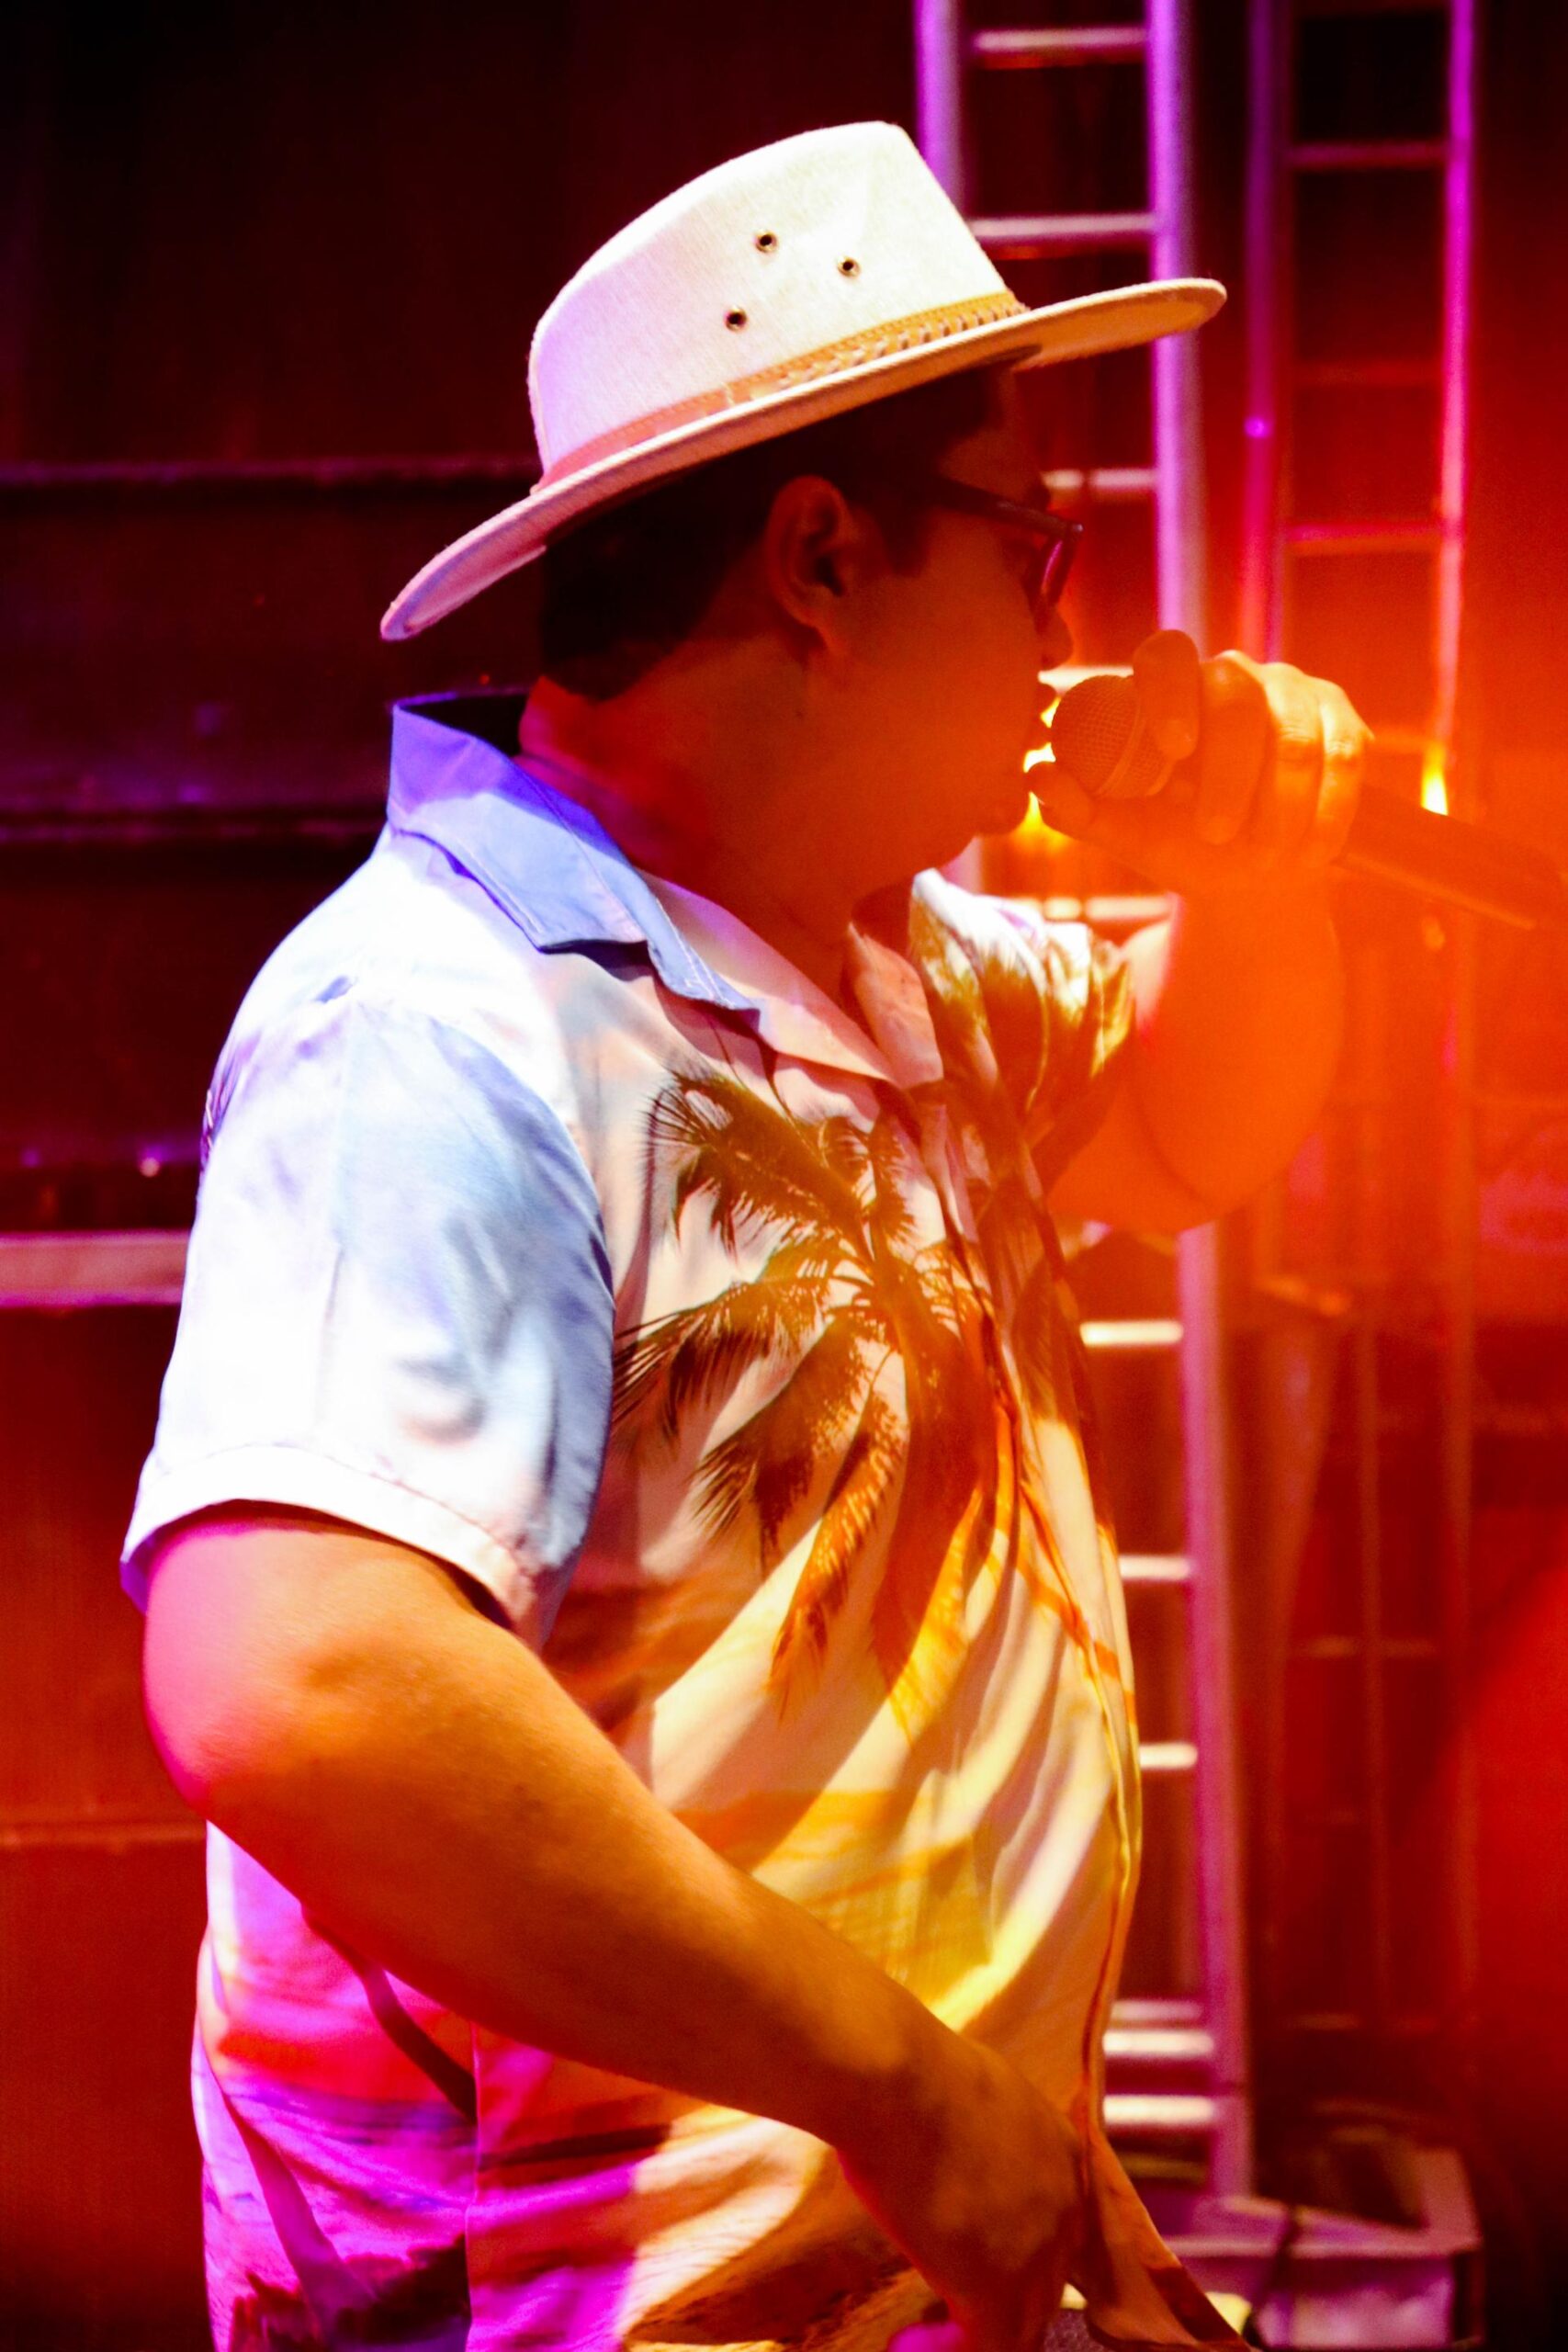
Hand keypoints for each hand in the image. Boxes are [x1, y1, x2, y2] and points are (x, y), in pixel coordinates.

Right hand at [838, 2029, 1083, 2351]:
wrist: (900, 2082)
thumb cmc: (917, 2073)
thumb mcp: (975, 2094)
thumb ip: (984, 2139)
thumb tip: (955, 2162)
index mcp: (1062, 2154)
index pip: (1056, 2228)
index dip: (1015, 2253)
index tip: (973, 2261)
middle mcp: (1065, 2208)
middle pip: (1047, 2284)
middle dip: (1001, 2300)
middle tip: (950, 2308)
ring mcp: (1038, 2255)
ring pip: (1024, 2326)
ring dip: (978, 2333)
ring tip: (932, 2334)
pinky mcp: (997, 2294)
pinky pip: (987, 2350)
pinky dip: (950, 2351)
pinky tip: (913, 2344)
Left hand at [1034, 630, 1369, 897]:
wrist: (1249, 879)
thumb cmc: (1177, 843)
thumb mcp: (1124, 834)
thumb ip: (1077, 809)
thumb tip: (1039, 776)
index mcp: (1171, 689)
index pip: (1167, 657)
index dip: (1170, 693)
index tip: (1173, 749)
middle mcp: (1233, 675)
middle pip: (1237, 700)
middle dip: (1228, 776)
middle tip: (1216, 835)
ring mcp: (1294, 692)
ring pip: (1294, 735)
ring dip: (1279, 806)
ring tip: (1264, 857)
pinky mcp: (1342, 721)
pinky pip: (1343, 755)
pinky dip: (1326, 810)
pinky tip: (1310, 850)